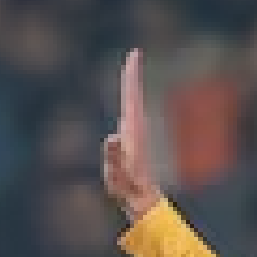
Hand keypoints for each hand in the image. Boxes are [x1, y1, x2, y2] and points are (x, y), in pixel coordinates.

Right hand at [100, 48, 164, 222]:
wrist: (143, 202)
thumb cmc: (129, 190)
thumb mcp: (118, 174)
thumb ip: (115, 156)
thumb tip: (113, 135)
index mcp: (133, 131)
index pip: (131, 98)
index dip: (131, 77)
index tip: (134, 56)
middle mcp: (135, 130)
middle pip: (132, 97)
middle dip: (132, 76)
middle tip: (134, 55)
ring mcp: (134, 137)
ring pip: (132, 106)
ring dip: (131, 89)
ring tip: (130, 71)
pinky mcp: (131, 145)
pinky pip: (128, 117)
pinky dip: (127, 105)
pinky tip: (126, 105)